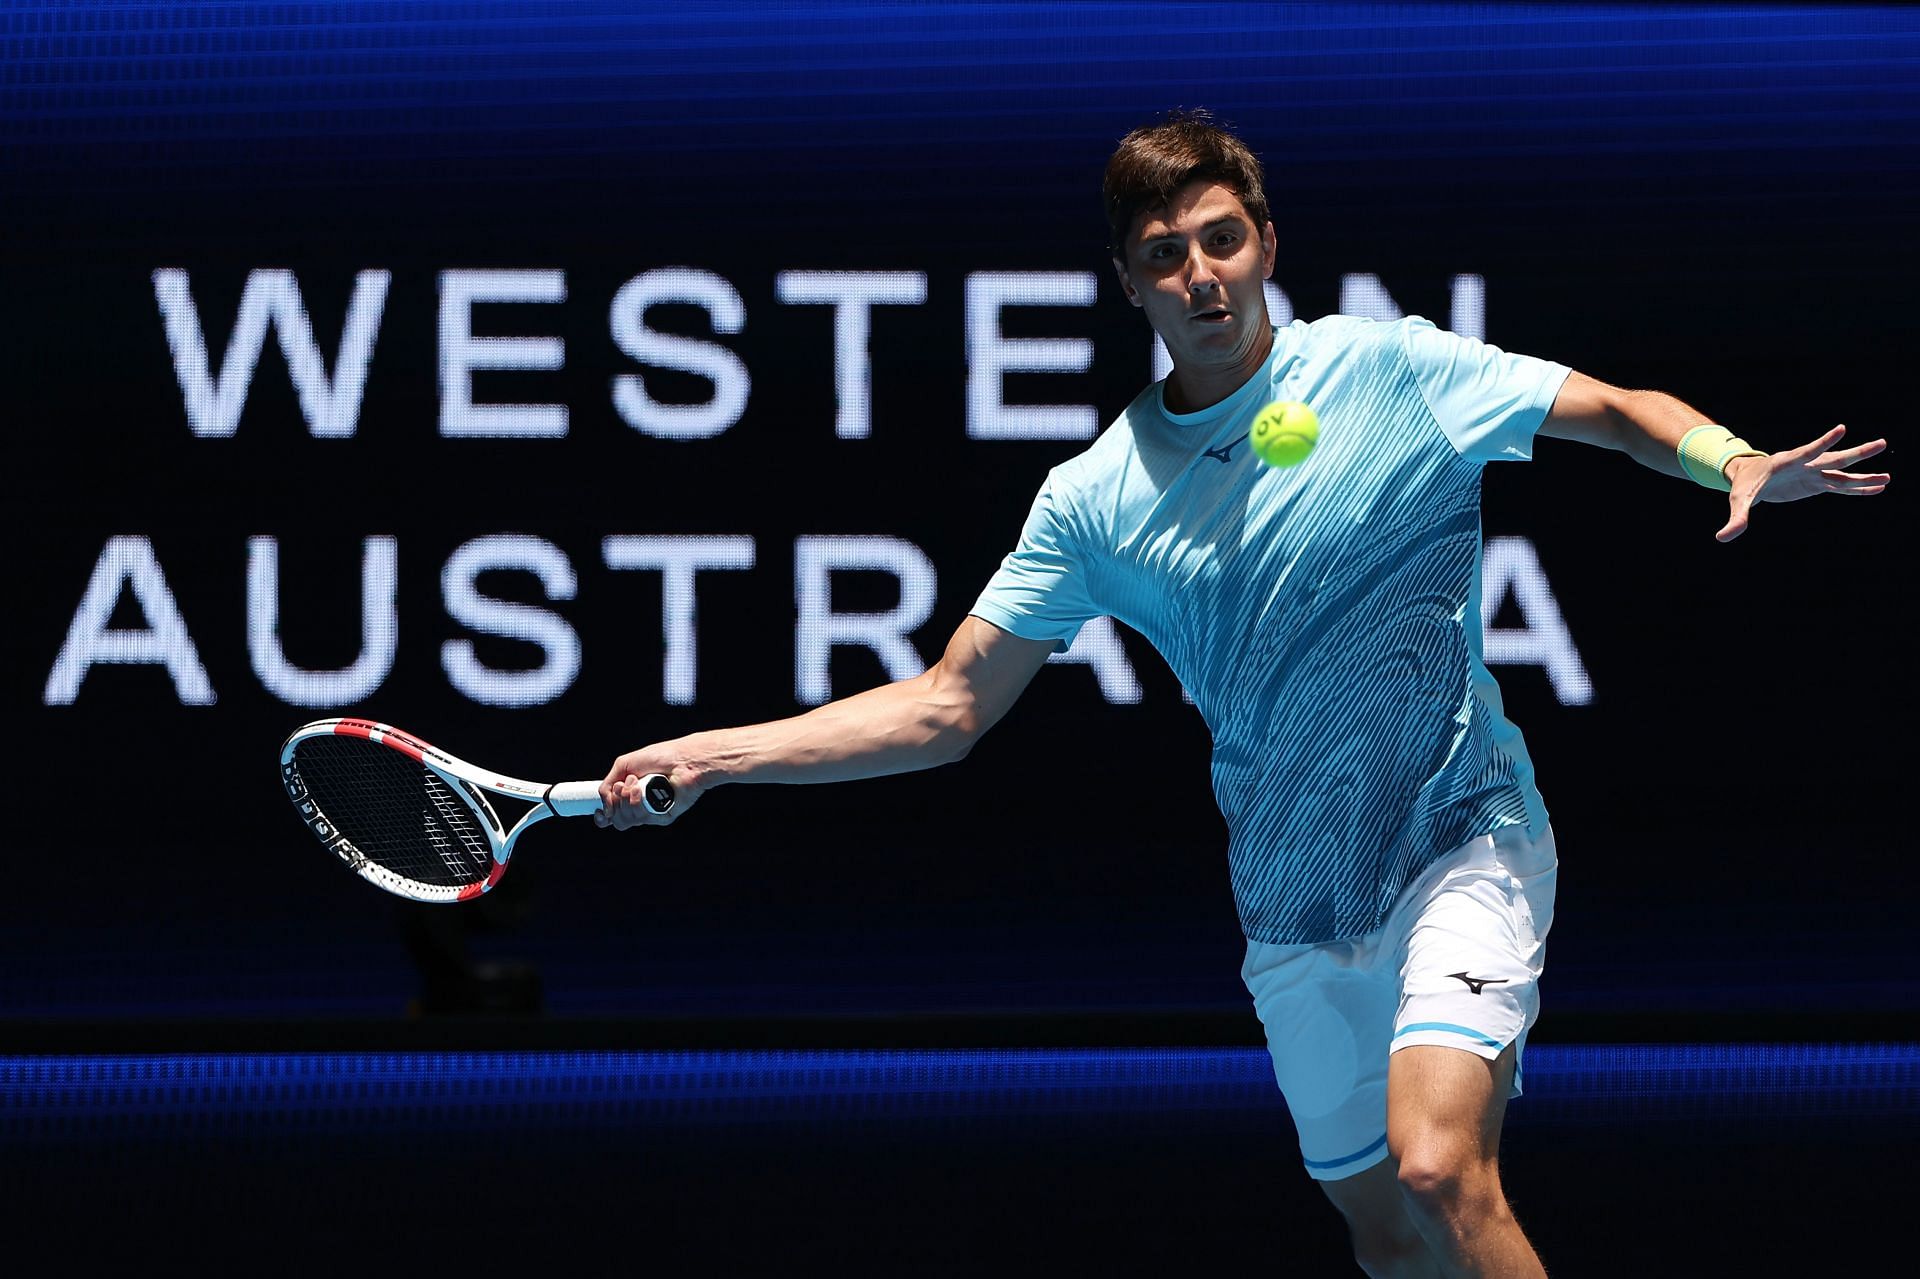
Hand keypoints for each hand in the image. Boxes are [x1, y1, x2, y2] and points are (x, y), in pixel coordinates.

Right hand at [596, 746, 699, 829]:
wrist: (682, 760)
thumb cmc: (659, 757)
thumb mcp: (623, 765)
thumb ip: (606, 786)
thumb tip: (603, 810)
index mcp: (630, 795)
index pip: (612, 815)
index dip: (603, 818)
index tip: (600, 812)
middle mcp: (639, 806)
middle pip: (616, 820)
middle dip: (614, 801)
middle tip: (623, 785)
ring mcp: (651, 813)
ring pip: (624, 821)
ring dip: (625, 800)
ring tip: (636, 783)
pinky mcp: (662, 818)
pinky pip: (640, 819)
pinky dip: (637, 802)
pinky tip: (644, 789)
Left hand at [1717, 425, 1889, 541]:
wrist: (1750, 479)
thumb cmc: (1744, 486)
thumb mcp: (1738, 501)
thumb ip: (1735, 519)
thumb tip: (1722, 538)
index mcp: (1786, 462)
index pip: (1807, 451)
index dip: (1822, 442)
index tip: (1841, 428)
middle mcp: (1805, 465)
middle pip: (1834, 458)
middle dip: (1857, 452)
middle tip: (1881, 443)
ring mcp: (1814, 474)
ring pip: (1843, 474)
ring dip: (1864, 476)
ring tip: (1888, 478)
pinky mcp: (1817, 484)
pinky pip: (1841, 486)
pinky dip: (1858, 488)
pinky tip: (1878, 488)